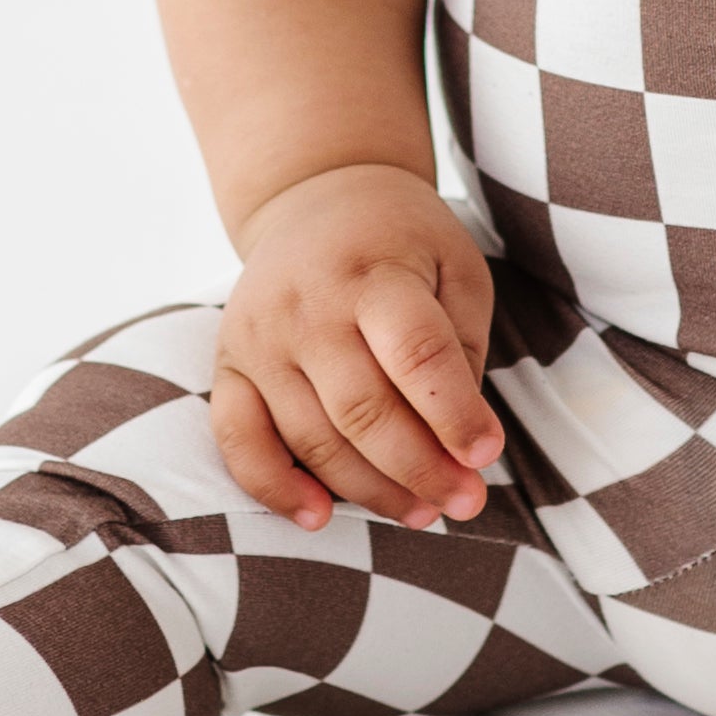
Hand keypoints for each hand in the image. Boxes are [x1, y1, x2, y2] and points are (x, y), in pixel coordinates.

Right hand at [216, 166, 505, 531]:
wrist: (316, 198)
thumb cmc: (401, 243)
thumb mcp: (455, 269)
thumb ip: (460, 347)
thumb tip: (460, 441)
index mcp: (373, 273)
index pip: (415, 353)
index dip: (454, 413)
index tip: (487, 455)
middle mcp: (306, 306)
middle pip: (363, 410)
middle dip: (420, 469)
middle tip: (465, 503)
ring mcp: (258, 338)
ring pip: (311, 437)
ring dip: (369, 490)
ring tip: (422, 513)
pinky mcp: (228, 364)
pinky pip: (238, 440)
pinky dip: (273, 487)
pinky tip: (319, 517)